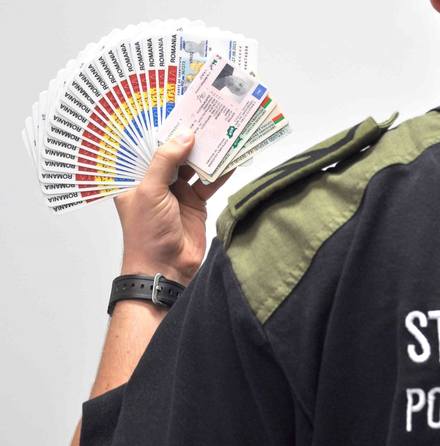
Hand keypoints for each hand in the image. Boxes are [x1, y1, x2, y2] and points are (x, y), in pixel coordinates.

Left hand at [114, 130, 232, 285]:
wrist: (165, 268)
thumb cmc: (146, 234)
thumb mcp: (150, 191)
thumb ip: (166, 162)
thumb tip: (184, 136)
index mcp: (135, 178)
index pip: (148, 147)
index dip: (161, 129)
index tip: (176, 109)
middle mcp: (155, 183)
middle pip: (174, 154)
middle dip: (188, 138)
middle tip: (204, 116)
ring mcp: (176, 193)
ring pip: (193, 166)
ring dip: (206, 153)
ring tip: (221, 132)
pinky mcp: (195, 204)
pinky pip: (208, 183)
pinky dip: (220, 172)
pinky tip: (230, 159)